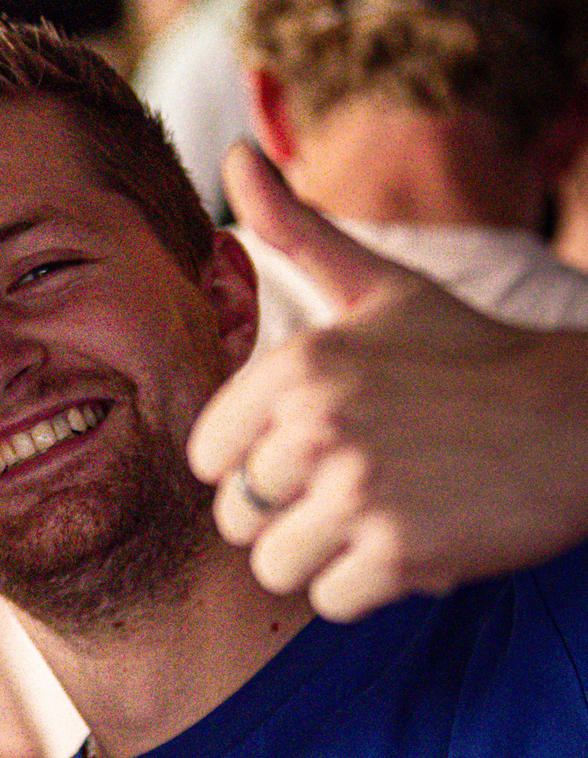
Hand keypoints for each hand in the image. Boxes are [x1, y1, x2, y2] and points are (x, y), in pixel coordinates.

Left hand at [187, 143, 587, 619]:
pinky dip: (369, 587)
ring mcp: (359, 493)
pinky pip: (332, 600)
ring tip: (379, 516)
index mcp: (297, 366)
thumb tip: (236, 156)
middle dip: (288, 514)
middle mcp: (318, 426)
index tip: (309, 451)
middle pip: (238, 517)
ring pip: (276, 566)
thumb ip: (298, 232)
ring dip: (323, 556)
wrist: (578, 418)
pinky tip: (413, 542)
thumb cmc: (471, 354)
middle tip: (356, 487)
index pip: (207, 457)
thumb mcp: (383, 285)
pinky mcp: (402, 554)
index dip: (252, 464)